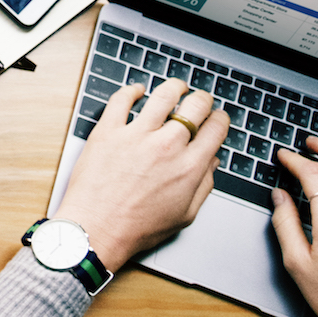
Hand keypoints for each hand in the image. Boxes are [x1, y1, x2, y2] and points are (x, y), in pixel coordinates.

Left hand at [53, 78, 228, 271]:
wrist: (96, 229)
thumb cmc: (137, 228)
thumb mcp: (184, 215)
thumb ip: (203, 185)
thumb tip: (211, 163)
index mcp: (189, 167)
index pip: (215, 129)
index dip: (220, 119)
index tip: (218, 118)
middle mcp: (166, 146)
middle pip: (195, 106)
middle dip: (203, 100)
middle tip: (201, 100)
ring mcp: (136, 135)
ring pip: (163, 95)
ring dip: (174, 87)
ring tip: (177, 87)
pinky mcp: (108, 131)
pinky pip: (121, 99)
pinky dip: (131, 90)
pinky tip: (136, 90)